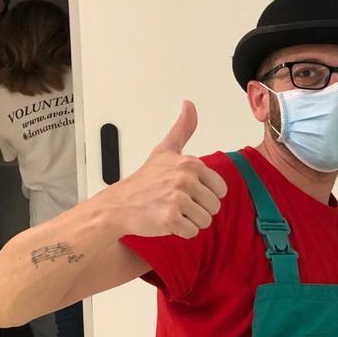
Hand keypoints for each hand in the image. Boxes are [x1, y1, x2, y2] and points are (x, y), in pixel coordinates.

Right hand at [100, 101, 227, 238]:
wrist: (117, 206)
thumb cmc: (143, 181)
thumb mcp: (164, 151)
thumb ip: (182, 129)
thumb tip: (189, 104)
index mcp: (190, 163)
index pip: (220, 189)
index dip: (204, 194)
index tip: (184, 191)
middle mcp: (185, 178)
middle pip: (215, 206)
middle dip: (198, 210)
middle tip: (175, 203)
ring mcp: (177, 199)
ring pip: (205, 221)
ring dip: (190, 221)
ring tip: (171, 212)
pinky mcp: (170, 219)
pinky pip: (192, 232)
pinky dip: (181, 232)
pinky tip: (165, 222)